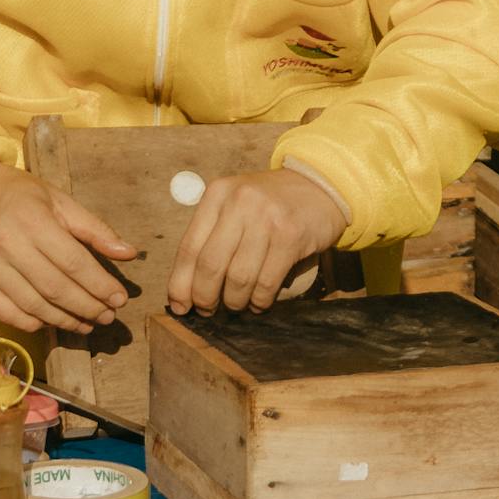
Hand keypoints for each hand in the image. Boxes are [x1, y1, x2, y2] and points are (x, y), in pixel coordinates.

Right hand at [0, 163, 137, 334]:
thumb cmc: (18, 196)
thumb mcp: (58, 200)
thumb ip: (94, 228)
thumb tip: (129, 253)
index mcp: (32, 220)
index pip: (73, 262)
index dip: (100, 285)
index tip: (120, 299)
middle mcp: (7, 245)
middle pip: (56, 289)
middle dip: (88, 307)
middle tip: (108, 316)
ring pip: (34, 307)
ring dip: (66, 321)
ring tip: (87, 323)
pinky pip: (10, 315)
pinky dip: (36, 323)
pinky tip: (54, 321)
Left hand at [167, 170, 346, 316]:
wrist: (320, 186)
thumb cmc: (270, 204)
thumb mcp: (235, 206)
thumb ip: (210, 238)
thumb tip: (185, 289)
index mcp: (217, 194)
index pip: (189, 247)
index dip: (180, 284)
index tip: (179, 307)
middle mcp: (239, 202)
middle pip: (210, 265)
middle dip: (205, 297)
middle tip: (207, 311)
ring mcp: (266, 218)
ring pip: (238, 278)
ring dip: (234, 302)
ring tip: (236, 306)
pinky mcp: (291, 236)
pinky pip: (267, 283)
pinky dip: (259, 301)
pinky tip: (258, 303)